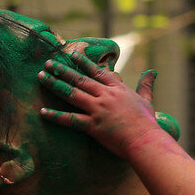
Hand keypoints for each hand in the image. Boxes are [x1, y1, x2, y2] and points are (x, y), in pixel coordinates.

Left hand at [37, 52, 170, 158]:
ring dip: (55, 84)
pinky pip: (70, 119)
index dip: (83, 62)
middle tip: (48, 63)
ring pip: (72, 93)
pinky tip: (43, 112)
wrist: (145, 140)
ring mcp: (98, 110)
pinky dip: (56, 116)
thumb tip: (152, 71)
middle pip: (80, 79)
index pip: (97, 72)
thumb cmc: (147, 123)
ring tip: (42, 76)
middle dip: (63, 70)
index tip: (71, 54)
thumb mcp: (147, 100)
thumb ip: (146, 84)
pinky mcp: (93, 125)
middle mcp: (106, 96)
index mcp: (117, 89)